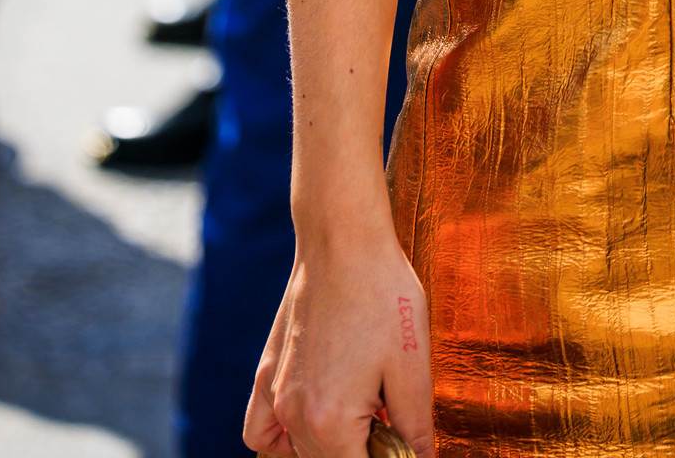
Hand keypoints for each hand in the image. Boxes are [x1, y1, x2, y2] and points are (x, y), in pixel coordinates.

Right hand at [244, 236, 433, 457]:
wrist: (343, 237)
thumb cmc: (383, 293)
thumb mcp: (413, 364)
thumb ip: (414, 427)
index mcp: (331, 422)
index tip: (402, 440)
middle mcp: (295, 415)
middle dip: (365, 450)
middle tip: (391, 415)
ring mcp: (275, 394)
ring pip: (298, 452)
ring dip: (332, 446)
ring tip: (365, 409)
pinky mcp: (266, 372)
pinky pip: (260, 431)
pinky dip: (281, 440)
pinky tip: (313, 422)